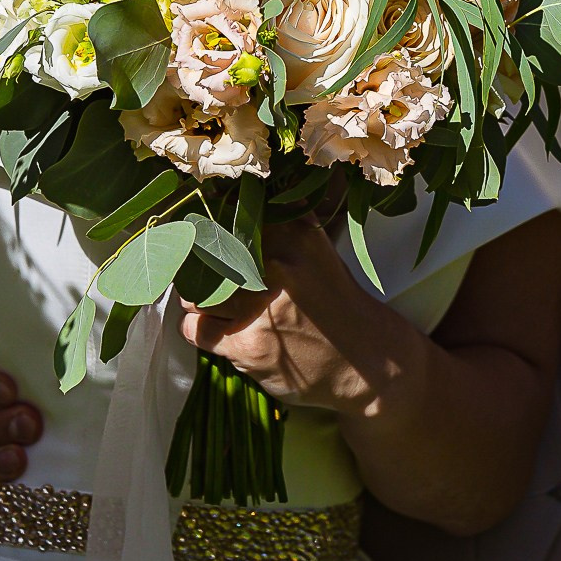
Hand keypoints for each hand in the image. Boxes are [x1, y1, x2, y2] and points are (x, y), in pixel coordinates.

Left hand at [176, 219, 399, 415]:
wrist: (367, 362)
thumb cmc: (335, 301)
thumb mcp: (315, 249)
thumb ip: (278, 225)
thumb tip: (227, 198)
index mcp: (290, 232)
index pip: (222, 217)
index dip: (203, 228)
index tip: (198, 236)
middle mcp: (273, 264)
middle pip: (201, 255)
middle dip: (196, 267)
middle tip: (203, 275)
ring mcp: (258, 306)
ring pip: (193, 295)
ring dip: (197, 301)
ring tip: (213, 304)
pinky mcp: (247, 345)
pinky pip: (196, 329)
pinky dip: (199, 328)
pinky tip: (219, 329)